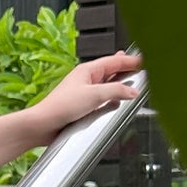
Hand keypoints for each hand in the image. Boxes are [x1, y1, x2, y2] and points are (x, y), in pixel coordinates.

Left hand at [25, 49, 141, 144]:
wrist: (41, 125)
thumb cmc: (60, 107)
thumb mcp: (94, 96)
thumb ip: (116, 92)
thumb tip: (132, 91)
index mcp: (87, 71)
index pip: (114, 61)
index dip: (131, 60)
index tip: (145, 60)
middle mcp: (85, 80)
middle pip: (110, 71)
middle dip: (125, 69)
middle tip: (140, 68)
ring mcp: (82, 93)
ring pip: (106, 85)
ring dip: (117, 84)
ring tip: (131, 82)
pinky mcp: (80, 107)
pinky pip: (99, 99)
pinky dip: (109, 99)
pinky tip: (114, 102)